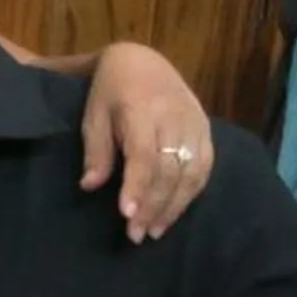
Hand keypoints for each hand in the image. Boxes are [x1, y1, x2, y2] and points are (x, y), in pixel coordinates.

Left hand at [80, 43, 212, 241]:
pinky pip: (205, 167)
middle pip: (169, 169)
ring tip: (154, 231)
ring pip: (191, 171)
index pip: (144, 154)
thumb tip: (89, 186)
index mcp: (142, 110)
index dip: (137, 186)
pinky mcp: (206, 130)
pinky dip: (191, 193)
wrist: (143, 61)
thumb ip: (96, 151)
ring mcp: (195, 123)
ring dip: (174, 205)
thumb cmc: (111, 91)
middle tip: (136, 235)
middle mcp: (174, 117)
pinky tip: (175, 212)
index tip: (127, 214)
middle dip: (153, 205)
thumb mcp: (93, 115)